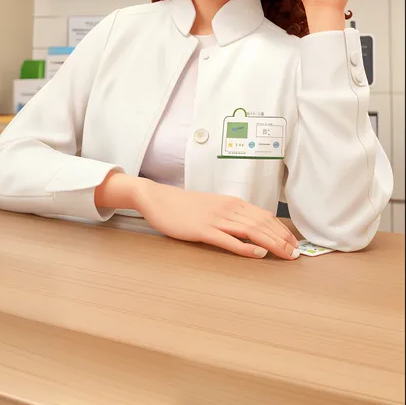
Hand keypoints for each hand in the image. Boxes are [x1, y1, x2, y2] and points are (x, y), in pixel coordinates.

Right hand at [135, 179, 299, 259]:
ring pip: (251, 231)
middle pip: (262, 224)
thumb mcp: (212, 206)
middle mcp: (228, 208)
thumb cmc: (184, 206)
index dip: (281, 230)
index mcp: (232, 202)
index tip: (293, 243)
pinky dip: (246, 247)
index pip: (264, 215)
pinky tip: (258, 253)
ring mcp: (216, 219)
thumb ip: (230, 214)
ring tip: (286, 255)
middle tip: (297, 254)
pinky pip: (229, 240)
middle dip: (282, 239)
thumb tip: (250, 227)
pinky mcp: (203, 230)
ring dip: (272, 244)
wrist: (158, 199)